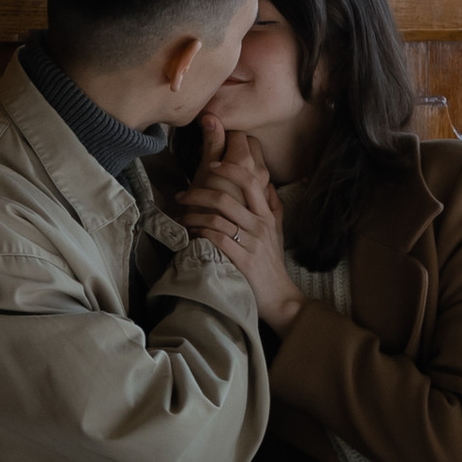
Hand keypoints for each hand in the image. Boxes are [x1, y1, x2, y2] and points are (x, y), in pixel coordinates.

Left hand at [175, 126, 301, 333]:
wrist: (279, 295)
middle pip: (226, 198)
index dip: (230, 170)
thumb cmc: (273, 263)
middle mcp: (260, 225)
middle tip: (182, 195)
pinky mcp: (242, 260)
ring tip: (181, 217)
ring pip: (217, 219)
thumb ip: (273, 206)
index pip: (250, 181)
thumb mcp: (278, 231)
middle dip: (198, 193)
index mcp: (267, 215)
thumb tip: (268, 183)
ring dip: (193, 215)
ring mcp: (251, 243)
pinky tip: (191, 234)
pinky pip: (217, 239)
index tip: (211, 165)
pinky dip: (200, 233)